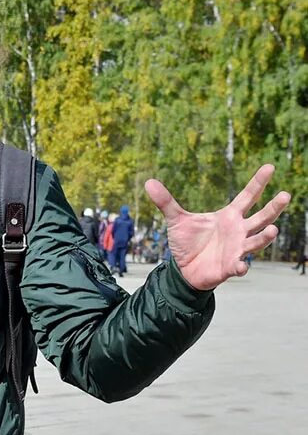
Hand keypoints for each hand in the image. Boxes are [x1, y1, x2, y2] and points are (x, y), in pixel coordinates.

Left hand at [145, 164, 290, 289]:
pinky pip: (239, 266)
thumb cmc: (187, 242)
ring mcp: (237, 249)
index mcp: (229, 216)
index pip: (247, 196)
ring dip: (265, 237)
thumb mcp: (175, 220)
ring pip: (256, 242)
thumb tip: (148, 181)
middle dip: (274, 208)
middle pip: (261, 217)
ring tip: (274, 230)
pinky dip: (241, 266)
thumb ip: (165, 201)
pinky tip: (241, 266)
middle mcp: (238, 231)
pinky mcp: (230, 267)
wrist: (184, 269)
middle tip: (285, 194)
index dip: (258, 182)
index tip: (270, 166)